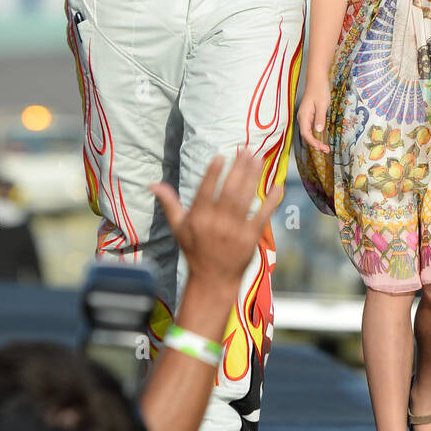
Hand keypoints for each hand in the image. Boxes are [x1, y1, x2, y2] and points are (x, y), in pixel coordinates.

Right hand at [149, 148, 281, 288]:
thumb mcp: (178, 227)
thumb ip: (169, 203)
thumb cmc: (194, 250)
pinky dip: (271, 201)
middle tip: (247, 150)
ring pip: (245, 199)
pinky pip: (262, 216)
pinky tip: (277, 185)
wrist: (213, 279)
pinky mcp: (250, 238)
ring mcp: (235, 231)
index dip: (213, 174)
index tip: (220, 156)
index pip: (206, 191)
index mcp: (198, 219)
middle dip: (239, 169)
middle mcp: (216, 223)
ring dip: (253, 178)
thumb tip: (152, 184)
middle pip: (229, 191)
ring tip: (259, 160)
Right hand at [297, 80, 330, 152]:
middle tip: (326, 150)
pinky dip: (316, 135)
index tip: (321, 147)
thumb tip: (318, 130)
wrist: (317, 80)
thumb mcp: (322, 104)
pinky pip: (311, 128)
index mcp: (303, 115)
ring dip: (315, 141)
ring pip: (308, 132)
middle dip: (315, 144)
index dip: (313, 142)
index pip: (305, 133)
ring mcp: (305, 116)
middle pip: (306, 135)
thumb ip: (320, 118)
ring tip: (325, 147)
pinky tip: (322, 138)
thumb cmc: (319, 90)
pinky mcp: (309, 115)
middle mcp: (302, 117)